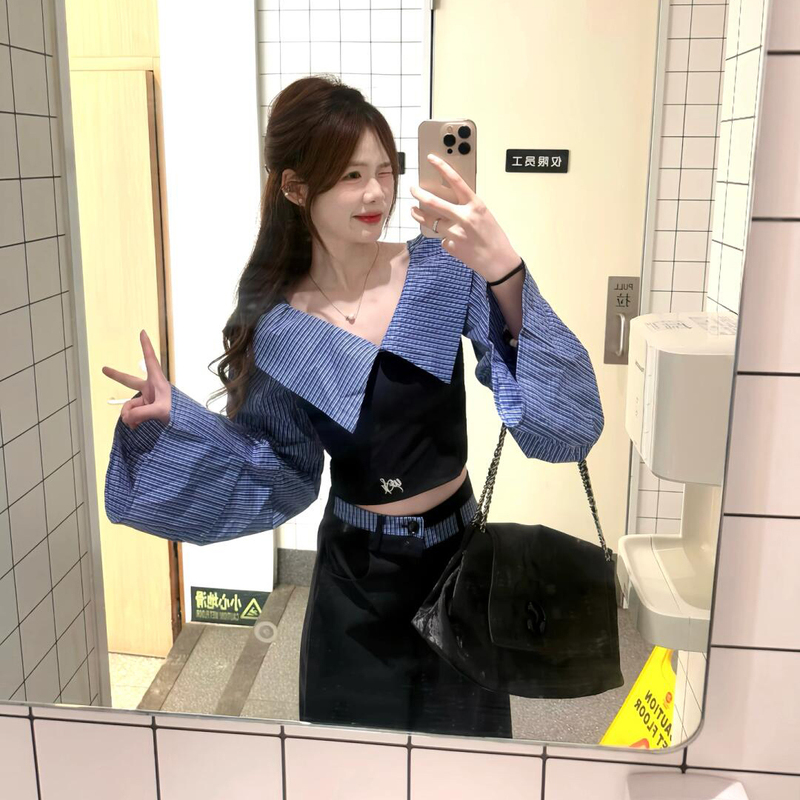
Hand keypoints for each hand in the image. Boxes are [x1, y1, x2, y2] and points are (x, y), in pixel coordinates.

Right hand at [102, 329, 170, 430]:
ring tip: (136, 424)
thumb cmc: (179, 414)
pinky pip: (131, 415)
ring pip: (129, 406)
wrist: (185, 426)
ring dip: (129, 416)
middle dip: (116, 376)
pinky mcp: (145, 411)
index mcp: (157, 382)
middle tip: (104, 369)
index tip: (143, 332)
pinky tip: (135, 427)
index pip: (150, 360)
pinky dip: (131, 421)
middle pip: (129, 381)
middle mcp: (150, 389)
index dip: (146, 345)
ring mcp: (147, 400)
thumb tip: (126, 417)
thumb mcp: (161, 411)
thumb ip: (142, 413)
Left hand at [409, 153, 520, 280]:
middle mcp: (464, 217)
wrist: (498, 261)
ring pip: (430, 221)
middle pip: (434, 202)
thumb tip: (449, 204)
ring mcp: (455, 233)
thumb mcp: (484, 215)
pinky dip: (444, 237)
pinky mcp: (450, 246)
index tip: (431, 159)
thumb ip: (467, 208)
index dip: (442, 168)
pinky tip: (453, 241)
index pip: (456, 181)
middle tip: (412, 189)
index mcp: (476, 205)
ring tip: (414, 211)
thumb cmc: (494, 236)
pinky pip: (441, 238)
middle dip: (419, 194)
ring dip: (419, 215)